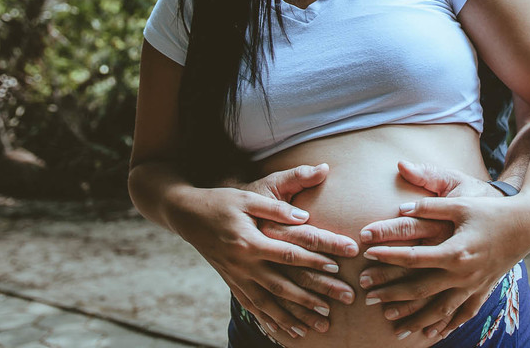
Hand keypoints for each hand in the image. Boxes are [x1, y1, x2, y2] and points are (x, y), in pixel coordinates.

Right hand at [170, 163, 357, 340]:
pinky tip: (286, 331)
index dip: (313, 259)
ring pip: (269, 303)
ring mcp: (237, 277)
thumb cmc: (221, 202)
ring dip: (295, 316)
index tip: (338, 264)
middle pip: (284, 285)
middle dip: (313, 296)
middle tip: (341, 301)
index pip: (288, 254)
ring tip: (319, 326)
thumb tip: (304, 217)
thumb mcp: (248, 199)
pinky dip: (270, 321)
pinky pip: (253, 307)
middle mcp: (244, 265)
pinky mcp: (232, 283)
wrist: (188, 216)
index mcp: (250, 243)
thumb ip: (276, 209)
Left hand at [358, 161, 529, 340]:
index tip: (367, 254)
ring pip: (439, 309)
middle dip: (392, 294)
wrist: (526, 225)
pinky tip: (432, 334)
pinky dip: (447, 325)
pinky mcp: (482, 289)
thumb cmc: (490, 210)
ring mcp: (473, 285)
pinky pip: (462, 313)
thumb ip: (430, 207)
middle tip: (368, 297)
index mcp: (455, 251)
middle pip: (420, 289)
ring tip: (393, 327)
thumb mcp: (460, 203)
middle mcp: (463, 273)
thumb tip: (401, 209)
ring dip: (415, 319)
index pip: (413, 257)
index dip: (388, 256)